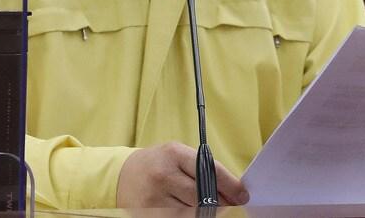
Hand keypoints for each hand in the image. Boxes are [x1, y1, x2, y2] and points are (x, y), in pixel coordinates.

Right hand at [116, 142, 249, 207]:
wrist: (122, 175)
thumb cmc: (159, 162)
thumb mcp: (179, 155)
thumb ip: (202, 168)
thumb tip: (230, 190)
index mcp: (174, 154)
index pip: (209, 171)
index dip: (229, 185)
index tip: (242, 195)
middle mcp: (163, 175)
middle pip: (202, 196)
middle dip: (219, 202)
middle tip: (227, 202)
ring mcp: (154, 197)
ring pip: (191, 212)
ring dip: (203, 211)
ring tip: (202, 204)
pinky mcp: (148, 214)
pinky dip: (187, 216)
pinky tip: (186, 209)